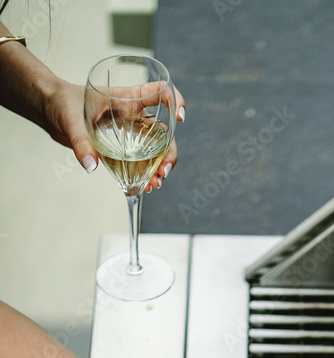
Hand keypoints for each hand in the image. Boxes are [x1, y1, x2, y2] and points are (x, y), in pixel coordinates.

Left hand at [43, 77, 184, 188]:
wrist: (51, 111)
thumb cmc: (61, 102)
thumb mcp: (69, 119)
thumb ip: (80, 142)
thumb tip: (91, 165)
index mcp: (127, 98)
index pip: (160, 92)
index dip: (175, 100)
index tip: (179, 117)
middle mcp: (134, 115)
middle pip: (163, 132)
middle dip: (168, 153)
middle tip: (163, 172)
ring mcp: (129, 132)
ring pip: (155, 150)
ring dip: (159, 168)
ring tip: (154, 185)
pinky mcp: (122, 147)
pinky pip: (139, 161)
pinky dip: (145, 175)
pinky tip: (145, 187)